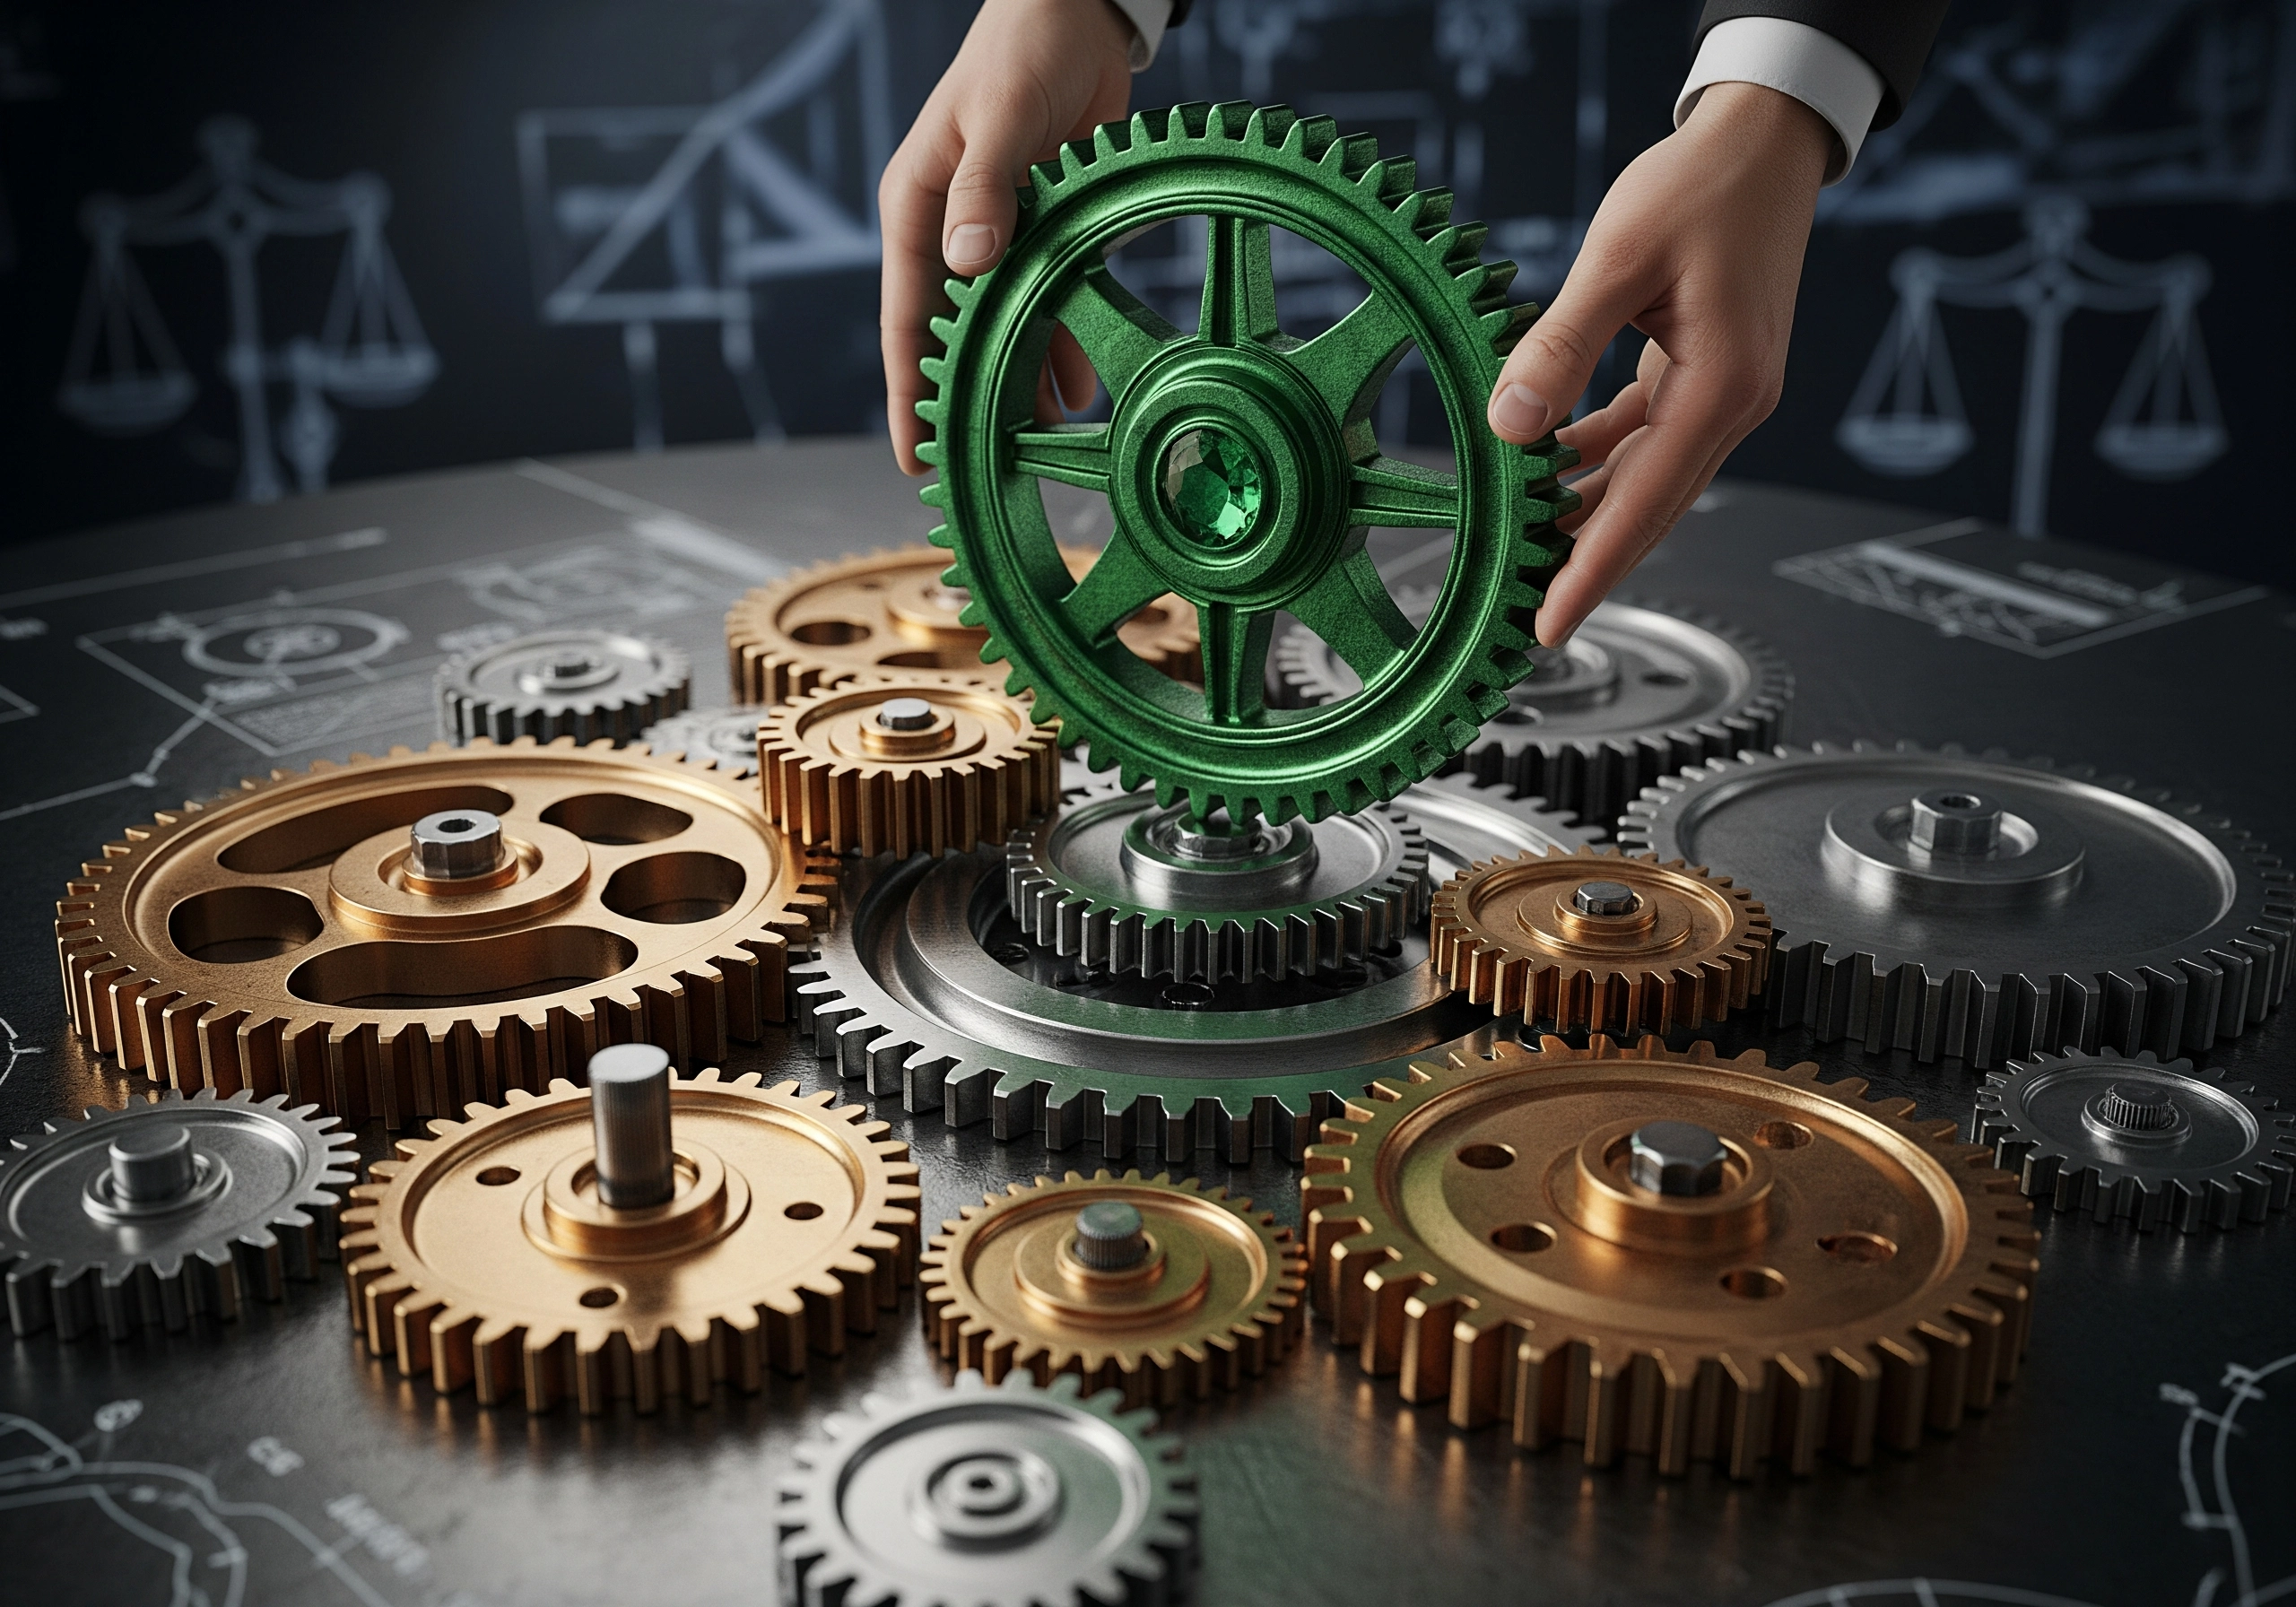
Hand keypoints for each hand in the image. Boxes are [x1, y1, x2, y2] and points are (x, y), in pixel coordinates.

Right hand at [880, 0, 1135, 474]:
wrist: (1077, 11)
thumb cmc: (1024, 48)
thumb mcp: (1001, 116)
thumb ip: (985, 189)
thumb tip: (967, 263)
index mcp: (918, 206)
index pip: (904, 316)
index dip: (907, 389)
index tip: (913, 451)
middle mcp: (952, 229)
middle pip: (950, 335)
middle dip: (960, 402)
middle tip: (972, 470)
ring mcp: (999, 233)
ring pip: (1002, 327)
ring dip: (1020, 382)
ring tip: (1039, 445)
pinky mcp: (1045, 228)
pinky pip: (1048, 301)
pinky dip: (1063, 346)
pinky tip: (1080, 393)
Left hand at [1485, 82, 1833, 644]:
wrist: (1766, 140)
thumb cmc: (1703, 183)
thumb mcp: (1618, 254)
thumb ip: (1562, 344)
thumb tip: (1511, 423)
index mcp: (1721, 386)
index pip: (1644, 502)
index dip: (1591, 569)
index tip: (1548, 623)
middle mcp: (1734, 403)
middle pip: (1650, 508)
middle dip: (1588, 563)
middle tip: (1526, 614)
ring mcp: (1726, 391)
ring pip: (1648, 477)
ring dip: (1590, 512)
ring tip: (1525, 548)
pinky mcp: (1710, 372)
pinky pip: (1649, 436)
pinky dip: (1601, 457)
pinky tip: (1550, 466)